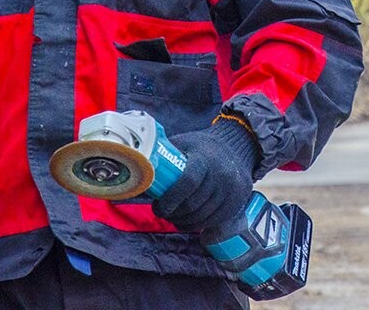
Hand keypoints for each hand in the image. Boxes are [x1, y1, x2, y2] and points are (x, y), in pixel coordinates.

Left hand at [152, 118, 258, 232]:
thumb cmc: (201, 148)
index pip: (187, 182)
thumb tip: (132, 171)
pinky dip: (197, 225)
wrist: (235, 148)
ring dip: (184, 222)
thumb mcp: (183, 143)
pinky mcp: (236, 202)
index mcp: (205, 158)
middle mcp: (222, 174)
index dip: (170, 199)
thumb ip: (163, 155)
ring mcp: (231, 189)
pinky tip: (188, 221)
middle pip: (193, 204)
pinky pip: (213, 221)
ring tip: (173, 218)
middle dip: (174, 214)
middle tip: (162, 213)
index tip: (157, 207)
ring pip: (202, 216)